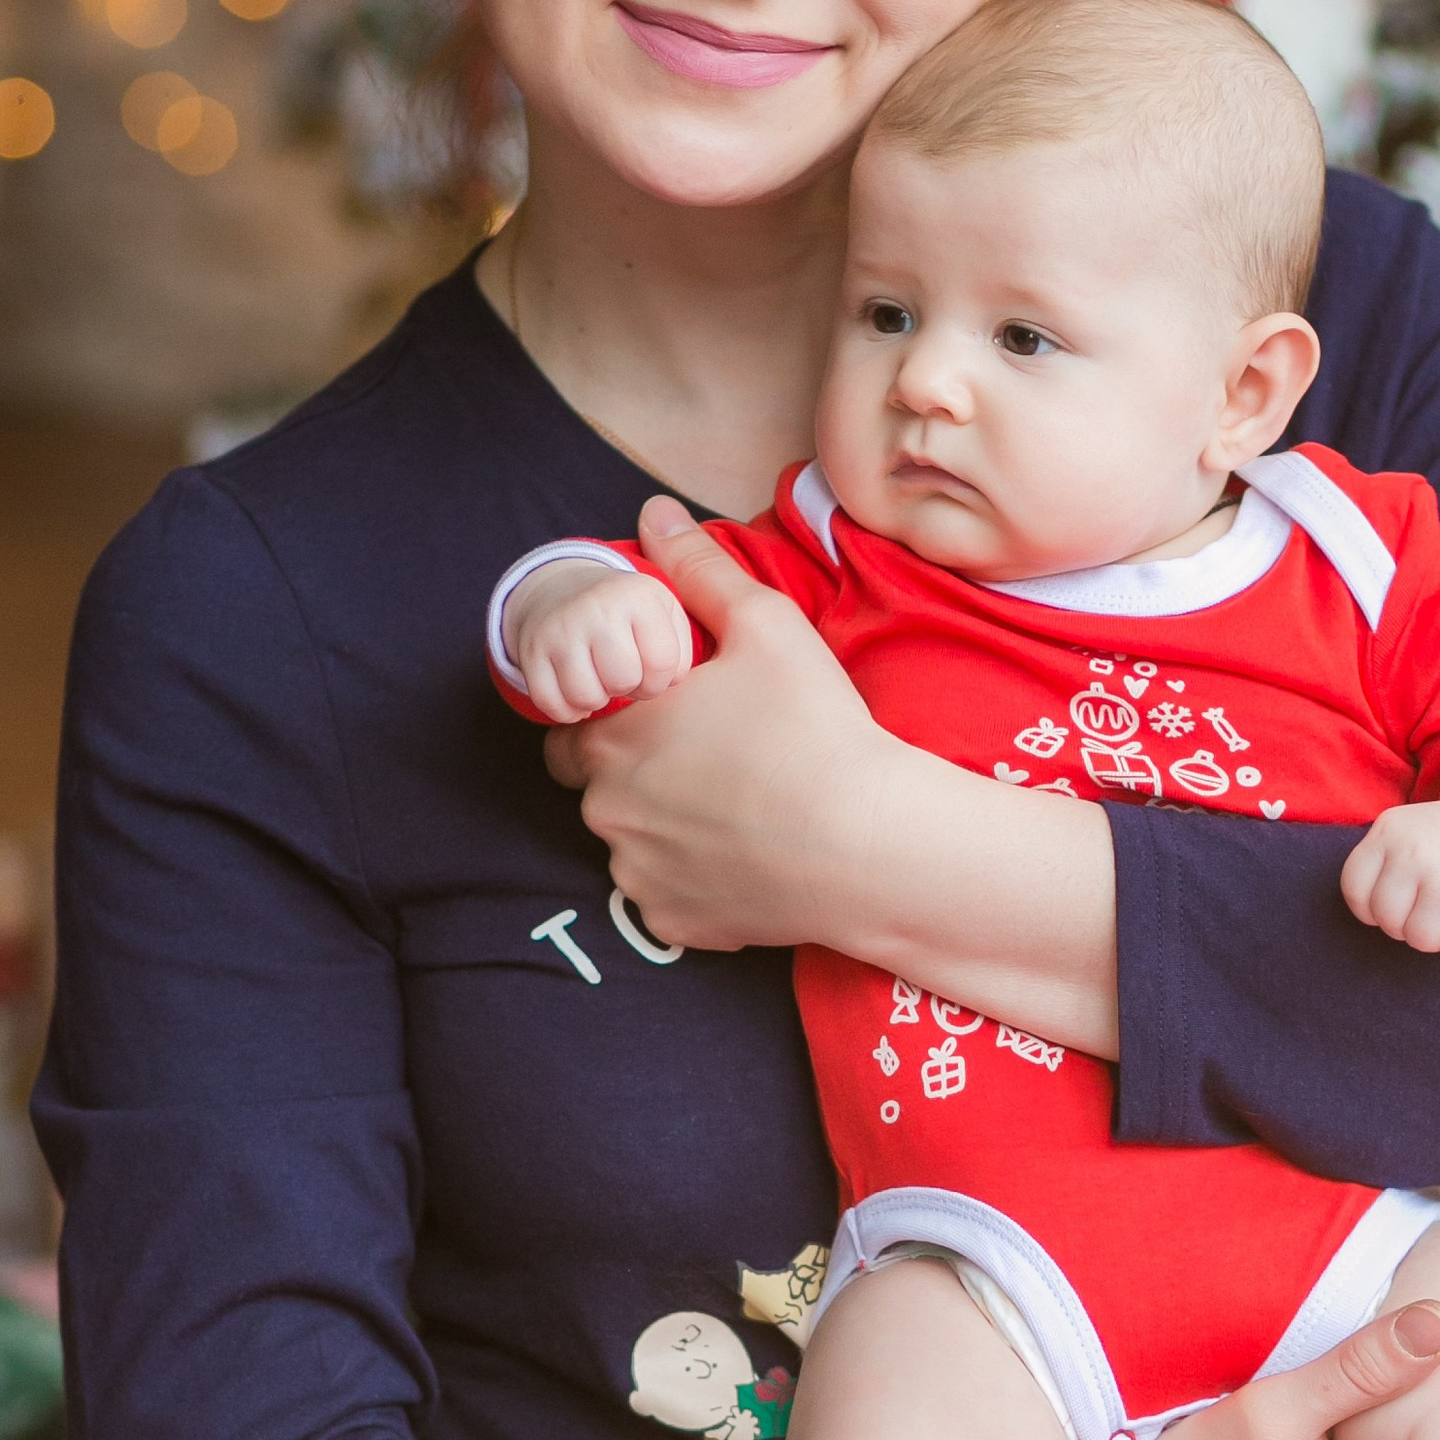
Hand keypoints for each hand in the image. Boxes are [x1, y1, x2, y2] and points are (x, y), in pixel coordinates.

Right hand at [509, 558, 696, 721]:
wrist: (564, 590)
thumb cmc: (628, 615)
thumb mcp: (665, 614)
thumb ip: (682, 650)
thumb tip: (671, 683)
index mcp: (639, 595)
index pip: (663, 665)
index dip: (660, 680)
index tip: (650, 670)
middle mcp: (597, 606)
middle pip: (623, 681)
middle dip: (628, 689)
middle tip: (623, 675)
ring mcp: (560, 627)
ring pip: (586, 697)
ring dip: (597, 700)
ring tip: (600, 681)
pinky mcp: (531, 650)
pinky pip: (551, 704)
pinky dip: (567, 710)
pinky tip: (575, 692)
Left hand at [542, 498, 902, 952]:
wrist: (870, 846)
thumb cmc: (816, 729)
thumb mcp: (764, 625)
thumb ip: (700, 569)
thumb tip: (655, 514)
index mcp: (615, 738)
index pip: (569, 730)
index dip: (612, 720)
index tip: (664, 717)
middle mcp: (609, 811)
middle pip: (596, 790)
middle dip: (633, 773)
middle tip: (706, 760)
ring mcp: (639, 875)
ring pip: (631, 845)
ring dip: (662, 828)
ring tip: (734, 809)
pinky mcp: (676, 924)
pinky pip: (666, 898)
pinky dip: (693, 880)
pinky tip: (745, 856)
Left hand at [1340, 788, 1439, 961]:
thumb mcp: (1403, 832)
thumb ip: (1376, 864)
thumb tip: (1367, 915)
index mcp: (1389, 830)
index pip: (1354, 890)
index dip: (1371, 906)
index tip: (1396, 898)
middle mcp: (1416, 852)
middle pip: (1386, 920)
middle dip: (1404, 922)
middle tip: (1428, 904)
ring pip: (1420, 940)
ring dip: (1435, 935)